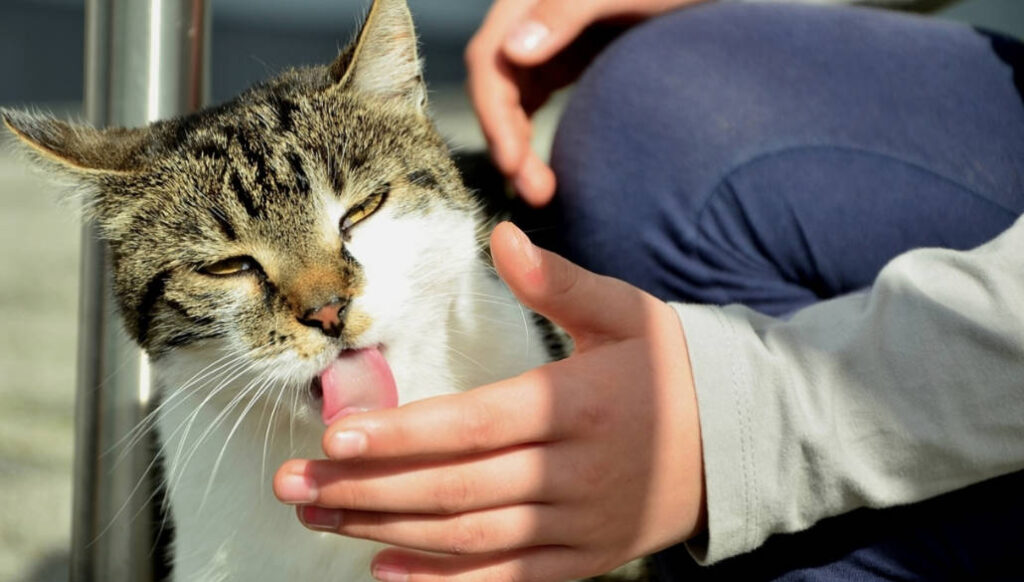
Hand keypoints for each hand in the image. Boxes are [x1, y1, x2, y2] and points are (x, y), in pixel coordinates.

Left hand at [275, 222, 705, 581]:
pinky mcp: (583, 560)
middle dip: (367, 486)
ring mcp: (580, 526)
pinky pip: (506, 578)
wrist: (735, 442)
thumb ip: (559, 281)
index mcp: (582, 406)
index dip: (404, 434)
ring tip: (319, 513)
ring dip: (386, 527)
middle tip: (294, 480)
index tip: (336, 433)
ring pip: (469, 537)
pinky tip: (382, 569)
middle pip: (457, 488)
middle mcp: (577, 474)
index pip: (477, 425)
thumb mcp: (626, 313)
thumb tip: (502, 233)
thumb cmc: (668, 367)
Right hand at [466, 0, 704, 205]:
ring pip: (512, 99)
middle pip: (498, 86)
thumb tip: (514, 52)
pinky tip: (544, 166)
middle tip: (534, 192)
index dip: (494, 113)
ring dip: (517, 145)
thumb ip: (566, 10)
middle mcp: (528, 19)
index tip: (511, 162)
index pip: (490, 59)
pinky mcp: (563, 59)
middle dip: (506, 141)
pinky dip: (530, 134)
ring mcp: (545, 40)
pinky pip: (532, 101)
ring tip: (540, 191)